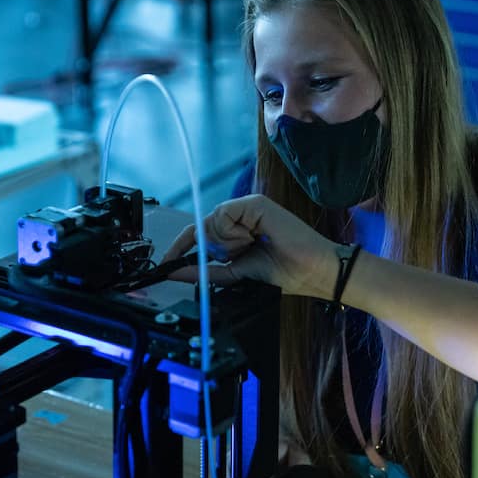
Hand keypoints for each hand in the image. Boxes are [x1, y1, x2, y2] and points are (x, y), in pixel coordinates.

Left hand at [162, 194, 337, 297]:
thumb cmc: (284, 272)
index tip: (166, 263)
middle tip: (241, 254)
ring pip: (211, 223)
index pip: (199, 232)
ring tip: (253, 246)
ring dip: (228, 243)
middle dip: (214, 249)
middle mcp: (240, 215)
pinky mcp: (255, 203)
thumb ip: (205, 272)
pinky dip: (234, 234)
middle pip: (203, 228)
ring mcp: (247, 207)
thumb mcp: (235, 273)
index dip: (181, 246)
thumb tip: (175, 272)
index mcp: (237, 230)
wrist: (311, 272)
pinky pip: (223, 216)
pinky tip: (253, 238)